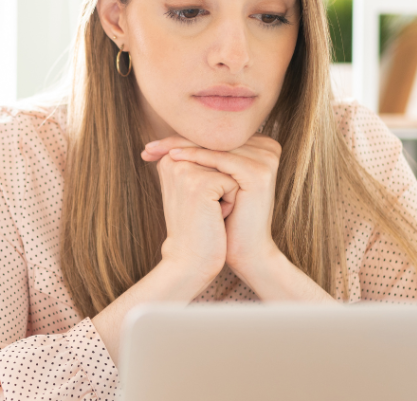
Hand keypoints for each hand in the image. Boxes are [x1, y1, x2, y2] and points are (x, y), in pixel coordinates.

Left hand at [143, 134, 282, 279]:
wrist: (242, 249)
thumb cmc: (224, 218)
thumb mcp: (211, 183)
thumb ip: (201, 157)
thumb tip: (167, 142)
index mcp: (260, 146)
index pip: (214, 136)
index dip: (181, 139)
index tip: (150, 148)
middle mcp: (268, 147)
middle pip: (213, 138)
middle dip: (177, 141)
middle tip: (147, 148)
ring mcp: (267, 159)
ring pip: (215, 145)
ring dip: (182, 146)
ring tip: (155, 150)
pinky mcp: (259, 172)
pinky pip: (221, 158)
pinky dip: (196, 156)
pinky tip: (174, 157)